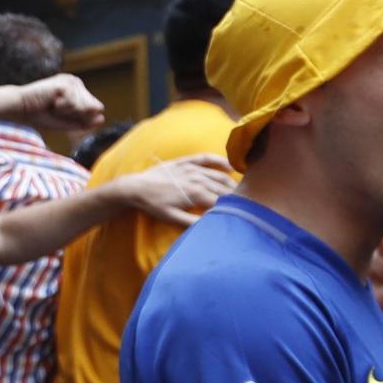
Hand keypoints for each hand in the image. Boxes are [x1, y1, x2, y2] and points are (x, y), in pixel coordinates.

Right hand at [12, 73, 105, 132]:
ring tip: (52, 105)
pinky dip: (63, 109)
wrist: (20, 108)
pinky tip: (50, 101)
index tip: (59, 112)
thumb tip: (102, 118)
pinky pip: (76, 105)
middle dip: (75, 115)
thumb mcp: (66, 121)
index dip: (79, 117)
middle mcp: (76, 82)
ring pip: (85, 107)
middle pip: (93, 108)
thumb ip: (84, 121)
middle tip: (55, 109)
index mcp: (77, 90)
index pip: (94, 109)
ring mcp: (71, 82)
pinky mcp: (66, 84)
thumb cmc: (40, 115)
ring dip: (67, 112)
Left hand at [112, 153, 232, 222]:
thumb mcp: (172, 218)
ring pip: (218, 174)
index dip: (232, 208)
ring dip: (231, 182)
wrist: (135, 187)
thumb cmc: (153, 205)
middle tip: (247, 204)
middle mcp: (197, 178)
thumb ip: (193, 222)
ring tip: (241, 190)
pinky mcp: (185, 161)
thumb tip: (212, 225)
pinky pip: (205, 158)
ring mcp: (192, 168)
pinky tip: (230, 165)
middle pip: (223, 188)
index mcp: (196, 193)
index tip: (242, 214)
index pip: (221, 201)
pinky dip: (219, 160)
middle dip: (235, 196)